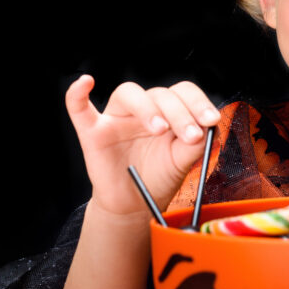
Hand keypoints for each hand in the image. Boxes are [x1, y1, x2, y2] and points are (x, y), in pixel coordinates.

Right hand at [65, 74, 219, 215]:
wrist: (134, 206)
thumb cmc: (159, 178)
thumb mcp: (182, 162)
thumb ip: (194, 145)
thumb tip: (208, 127)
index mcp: (167, 111)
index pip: (182, 92)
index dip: (198, 102)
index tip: (211, 120)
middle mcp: (143, 109)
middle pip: (160, 94)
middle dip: (179, 112)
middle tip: (189, 135)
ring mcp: (116, 118)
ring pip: (128, 94)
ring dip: (147, 107)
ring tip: (160, 129)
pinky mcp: (92, 133)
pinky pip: (79, 108)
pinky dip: (77, 94)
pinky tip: (85, 83)